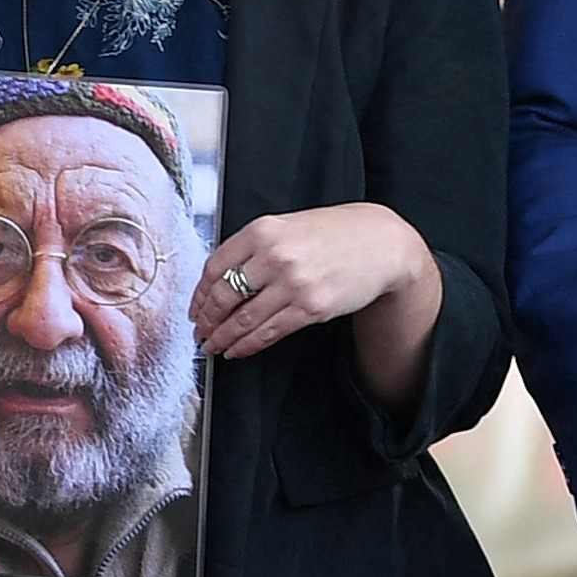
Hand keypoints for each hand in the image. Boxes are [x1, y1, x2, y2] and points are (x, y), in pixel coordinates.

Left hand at [196, 201, 429, 362]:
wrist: (382, 244)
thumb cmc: (333, 233)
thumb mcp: (287, 226)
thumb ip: (253, 248)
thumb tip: (218, 283)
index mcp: (262, 231)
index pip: (214, 267)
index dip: (199, 294)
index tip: (194, 309)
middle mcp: (275, 256)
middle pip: (224, 296)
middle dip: (207, 320)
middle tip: (200, 332)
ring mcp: (294, 284)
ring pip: (243, 320)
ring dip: (222, 338)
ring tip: (212, 346)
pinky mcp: (311, 308)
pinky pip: (269, 332)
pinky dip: (247, 345)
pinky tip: (237, 350)